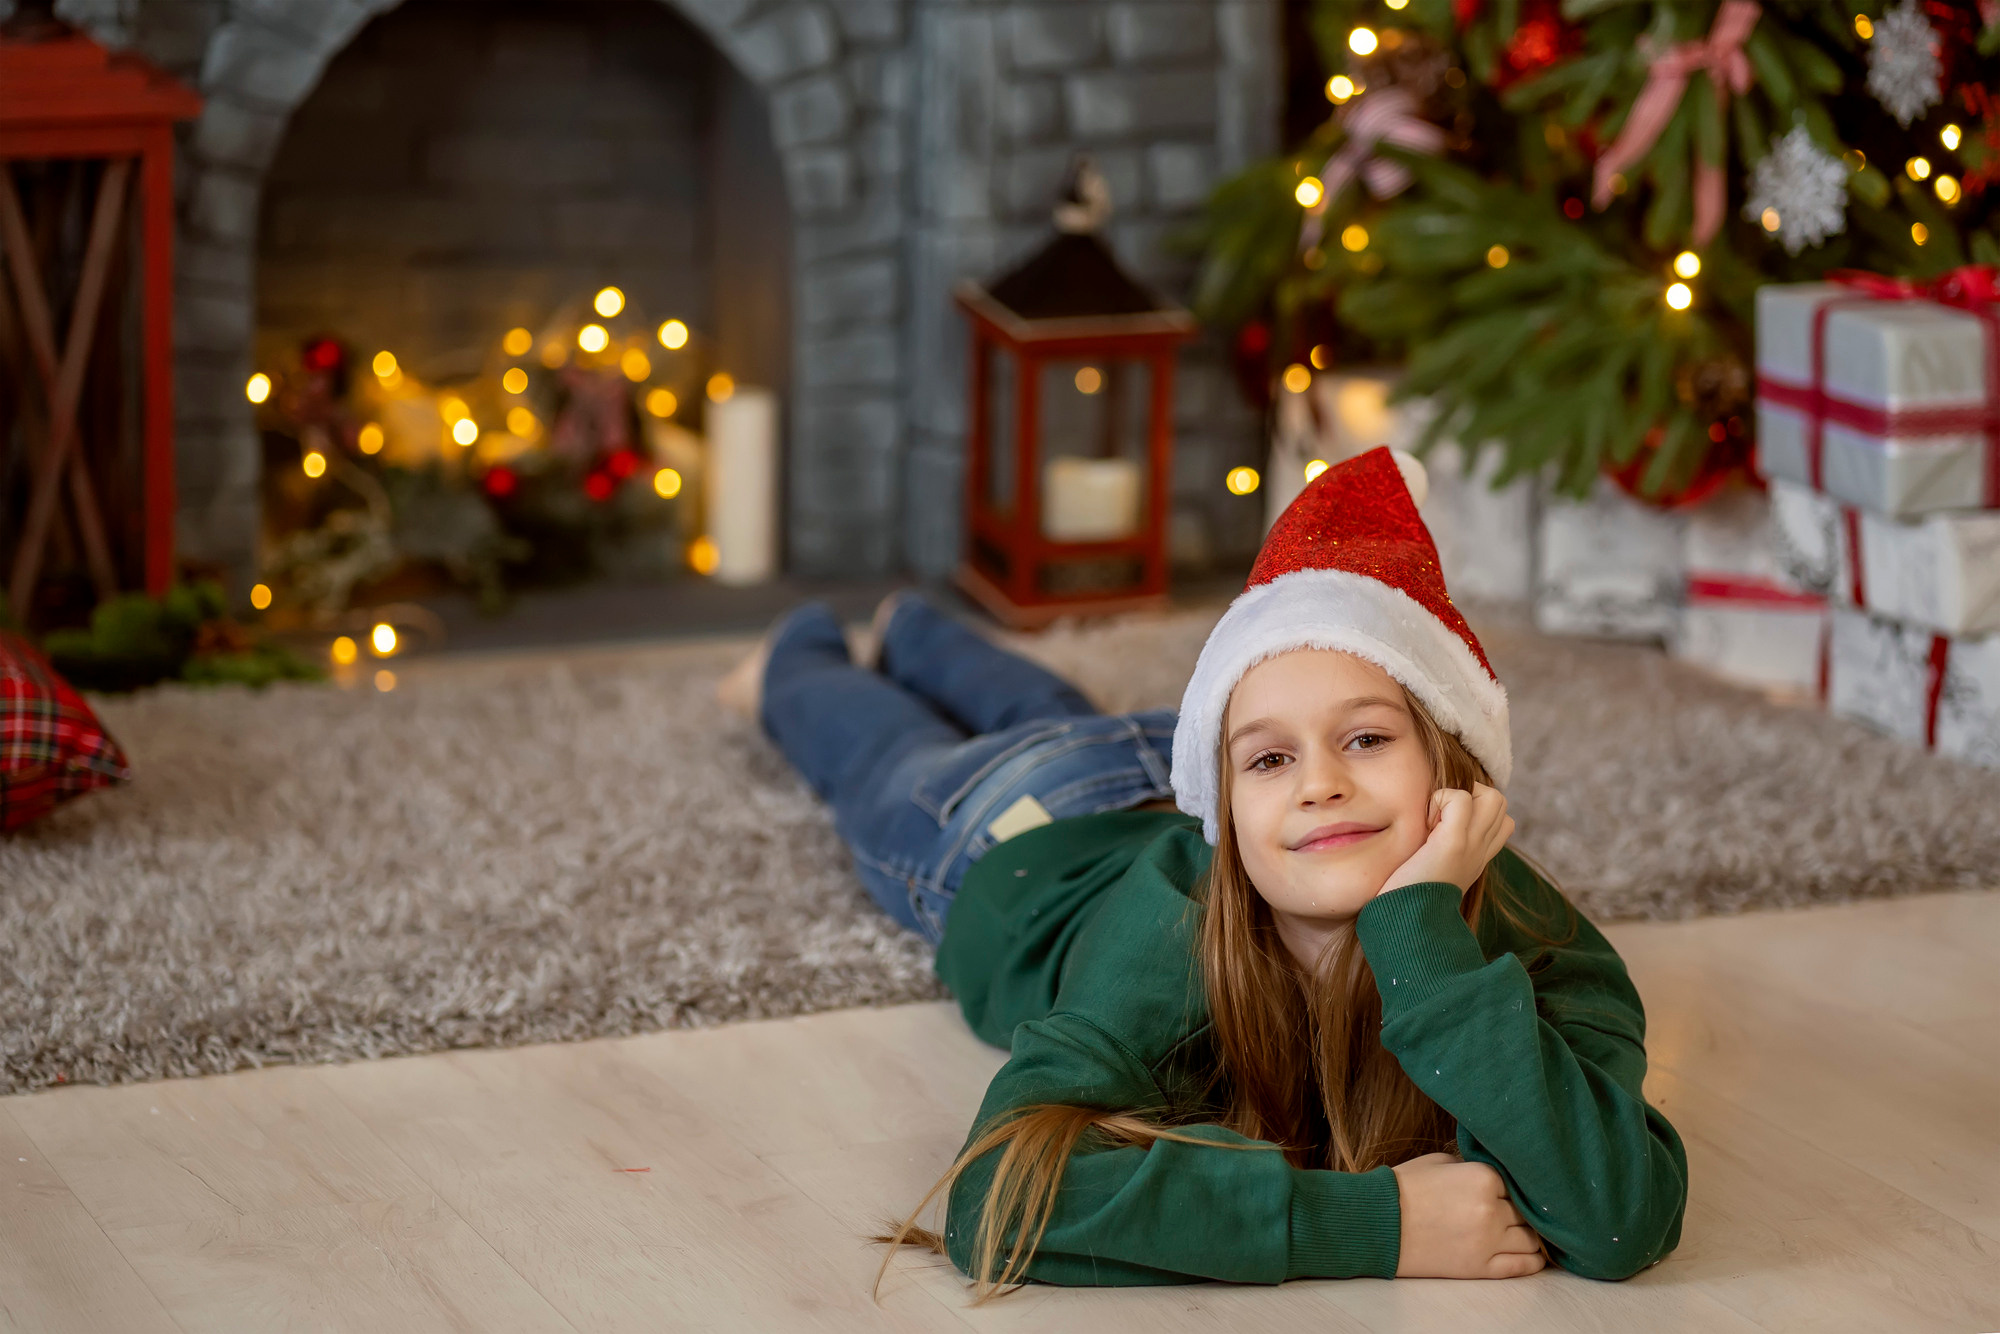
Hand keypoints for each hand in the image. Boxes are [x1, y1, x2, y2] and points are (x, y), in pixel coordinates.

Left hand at [1380, 783, 1513, 896]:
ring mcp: (1472, 845)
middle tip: (1439, 816)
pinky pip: (1461, 799)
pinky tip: (1426, 823)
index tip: (1444, 823)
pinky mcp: (1454, 843)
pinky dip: (1442, 799)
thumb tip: (1427, 832)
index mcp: (1478, 857)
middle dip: (1470, 795)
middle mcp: (1481, 850)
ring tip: (1435, 819)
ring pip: (1492, 796)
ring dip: (1459, 795)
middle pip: (1500, 802)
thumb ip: (1439, 852)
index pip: (1502, 820)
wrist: (1406, 924)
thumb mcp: (1432, 872)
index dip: (1477, 809)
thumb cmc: (1407, 898)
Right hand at [1390, 1151, 1547, 1278]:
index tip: (1504, 1191)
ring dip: (1531, 1234)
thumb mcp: (1438, 1161)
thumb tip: (1492, 1174)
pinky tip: (1536, 1255)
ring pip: (1531, 1238)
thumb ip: (1471, 1166)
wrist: (1378, 1224)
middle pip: (1525, 1211)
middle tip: (1512, 1211)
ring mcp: (1488, 1241)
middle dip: (1519, 1210)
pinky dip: (1535, 1260)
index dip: (1509, 1187)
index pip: (1516, 1182)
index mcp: (1482, 1177)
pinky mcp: (1481, 1268)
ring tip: (1526, 1233)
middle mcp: (1491, 1209)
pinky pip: (1523, 1266)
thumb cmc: (1403, 1189)